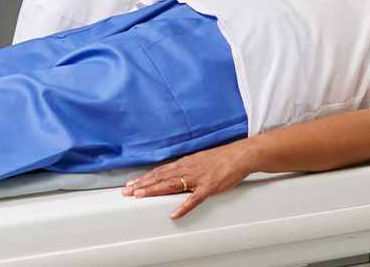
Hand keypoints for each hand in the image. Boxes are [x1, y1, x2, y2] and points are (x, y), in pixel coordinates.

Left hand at [122, 139, 254, 218]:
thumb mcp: (200, 159)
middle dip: (143, 184)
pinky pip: (194, 199)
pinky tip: (174, 213)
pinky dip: (183, 206)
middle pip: (161, 177)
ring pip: (172, 185)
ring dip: (154, 191)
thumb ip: (186, 167)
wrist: (241, 155)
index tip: (132, 183)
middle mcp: (188, 169)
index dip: (145, 177)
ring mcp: (198, 178)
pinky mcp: (209, 187)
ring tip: (140, 196)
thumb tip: (174, 173)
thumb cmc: (222, 158)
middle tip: (128, 191)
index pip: (160, 171)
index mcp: (186, 163)